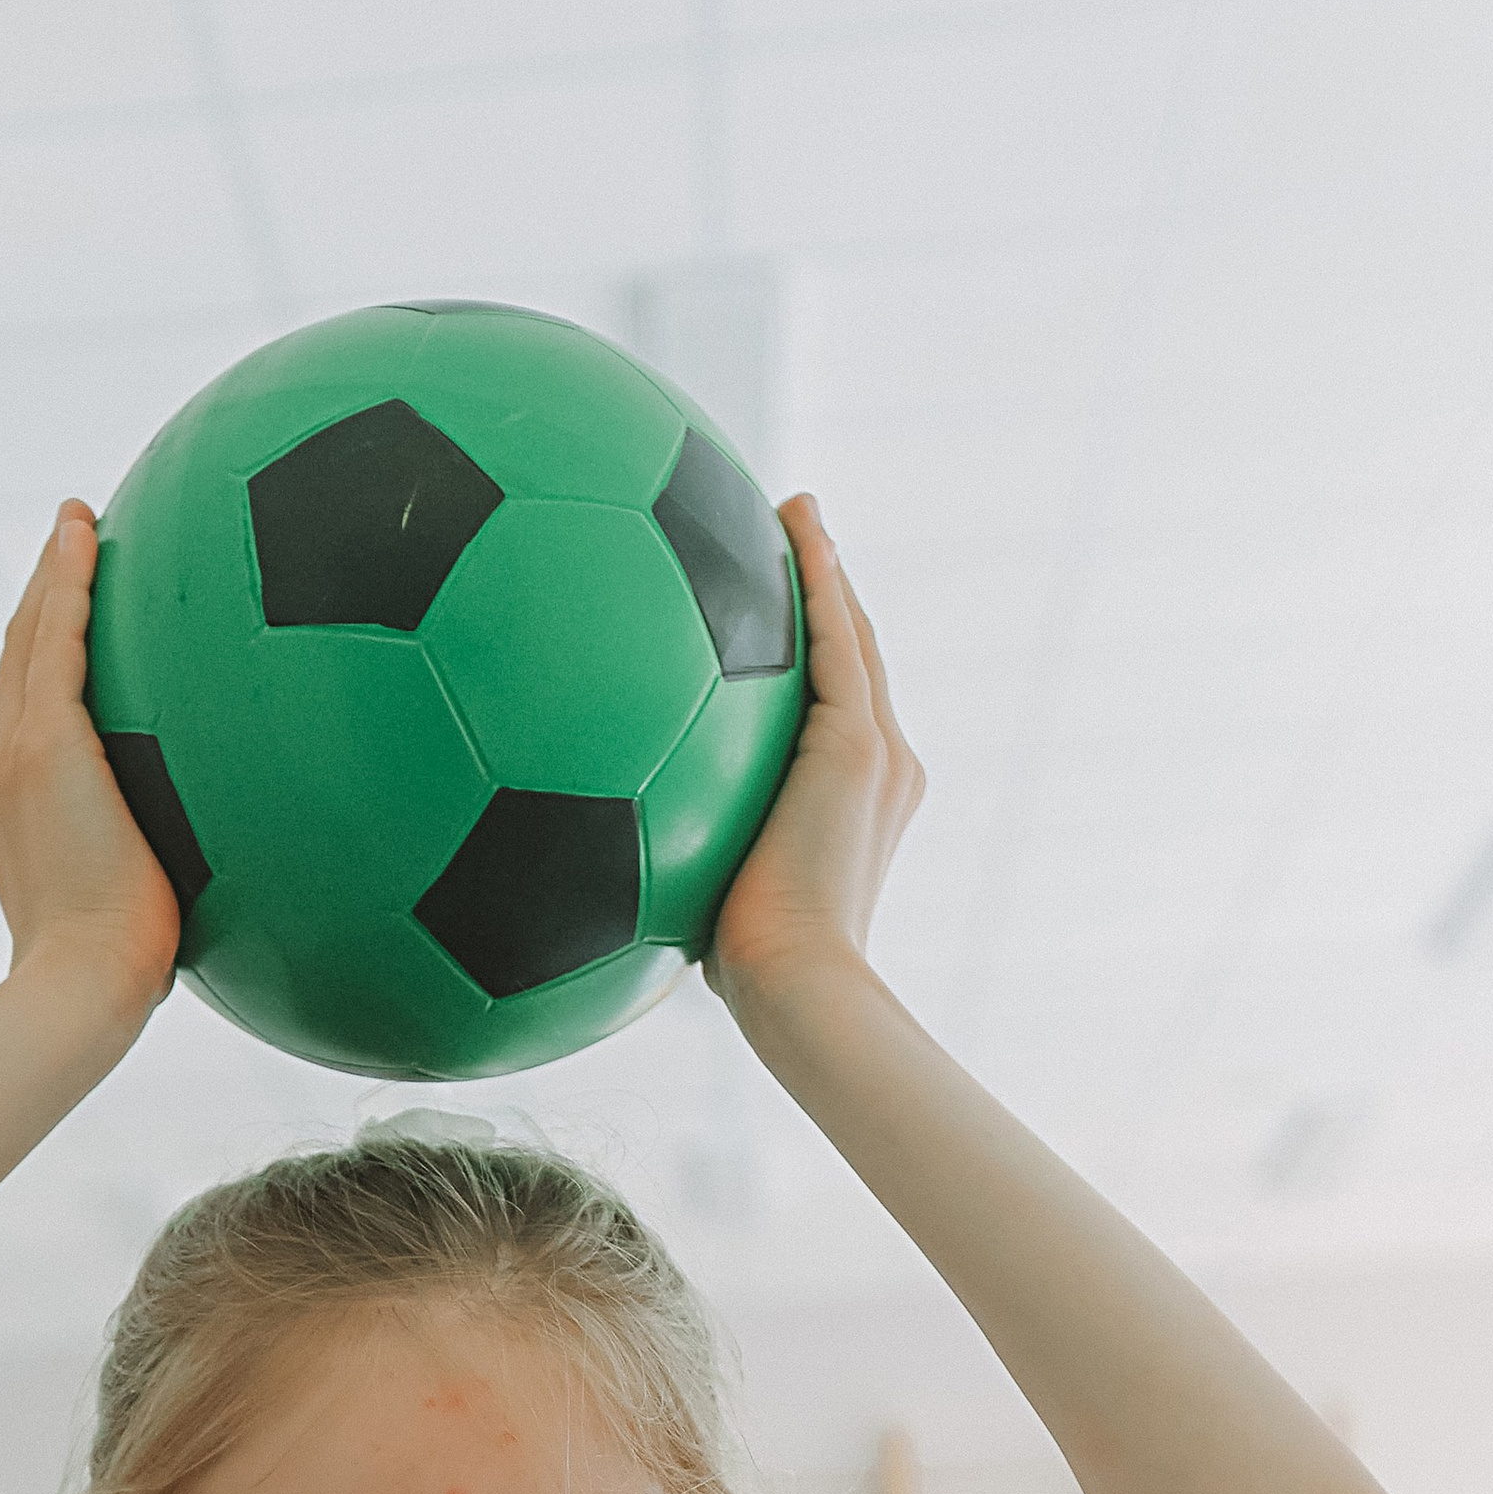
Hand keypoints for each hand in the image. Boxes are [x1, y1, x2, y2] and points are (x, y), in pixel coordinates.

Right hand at [0, 502, 182, 1024]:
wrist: (81, 989)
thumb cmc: (116, 977)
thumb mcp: (131, 911)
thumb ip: (152, 868)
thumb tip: (225, 871)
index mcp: (2, 806)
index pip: (23, 712)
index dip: (42, 660)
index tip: (69, 621)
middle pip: (15, 662)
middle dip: (42, 601)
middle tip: (71, 544)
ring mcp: (6, 753)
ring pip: (29, 639)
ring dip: (52, 574)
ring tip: (77, 522)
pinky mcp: (41, 743)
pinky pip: (56, 638)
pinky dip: (68, 580)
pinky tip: (87, 530)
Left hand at [709, 496, 923, 1013]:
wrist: (796, 983)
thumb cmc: (746, 972)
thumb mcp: (708, 902)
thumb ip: (681, 860)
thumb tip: (608, 866)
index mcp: (855, 802)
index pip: (833, 710)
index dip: (811, 658)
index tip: (773, 615)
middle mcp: (884, 767)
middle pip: (855, 660)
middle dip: (825, 598)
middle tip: (790, 536)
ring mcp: (879, 753)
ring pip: (853, 637)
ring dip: (825, 568)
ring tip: (794, 510)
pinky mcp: (859, 745)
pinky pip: (837, 640)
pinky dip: (819, 578)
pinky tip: (792, 526)